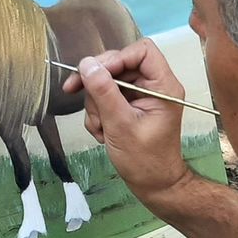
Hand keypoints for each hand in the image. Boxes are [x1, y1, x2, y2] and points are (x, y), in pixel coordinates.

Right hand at [64, 41, 192, 205]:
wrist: (154, 186)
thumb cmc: (145, 161)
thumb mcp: (120, 125)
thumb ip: (103, 92)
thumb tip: (86, 64)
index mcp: (164, 86)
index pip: (141, 51)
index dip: (116, 57)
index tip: (95, 73)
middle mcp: (154, 87)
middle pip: (119, 65)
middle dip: (97, 83)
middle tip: (74, 91)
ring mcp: (141, 97)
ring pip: (108, 82)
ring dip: (96, 105)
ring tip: (101, 129)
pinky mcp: (130, 107)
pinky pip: (107, 98)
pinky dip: (98, 114)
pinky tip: (102, 133)